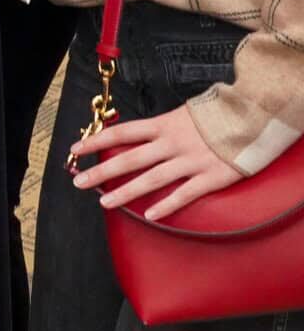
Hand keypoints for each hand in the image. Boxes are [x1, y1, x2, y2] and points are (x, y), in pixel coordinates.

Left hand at [69, 103, 243, 220]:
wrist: (253, 117)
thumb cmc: (216, 117)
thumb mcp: (182, 114)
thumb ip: (161, 128)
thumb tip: (137, 137)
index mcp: (162, 125)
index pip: (121, 132)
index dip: (96, 140)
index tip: (75, 149)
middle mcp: (171, 143)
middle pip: (129, 158)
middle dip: (100, 171)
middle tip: (78, 181)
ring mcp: (190, 161)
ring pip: (151, 179)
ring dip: (125, 192)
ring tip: (104, 201)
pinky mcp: (210, 177)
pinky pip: (184, 194)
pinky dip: (167, 206)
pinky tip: (150, 216)